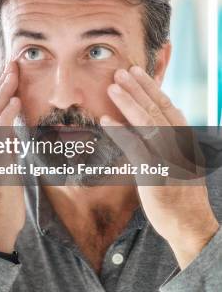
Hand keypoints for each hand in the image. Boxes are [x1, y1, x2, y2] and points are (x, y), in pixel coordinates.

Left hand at [101, 65, 218, 268]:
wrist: (189, 224)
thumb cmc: (179, 193)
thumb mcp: (178, 160)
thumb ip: (165, 141)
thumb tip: (150, 123)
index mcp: (185, 139)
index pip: (168, 106)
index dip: (151, 88)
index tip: (136, 72)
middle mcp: (180, 145)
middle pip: (157, 109)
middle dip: (137, 88)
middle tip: (120, 71)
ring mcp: (169, 158)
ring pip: (148, 123)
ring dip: (128, 103)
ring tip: (112, 87)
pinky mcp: (155, 174)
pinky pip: (136, 147)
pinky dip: (120, 131)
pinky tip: (106, 120)